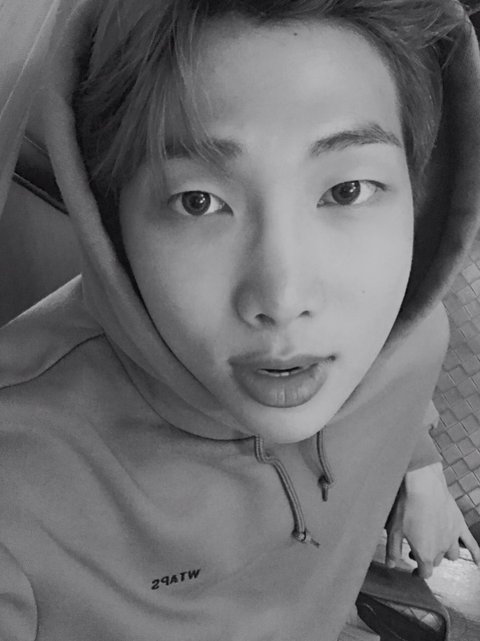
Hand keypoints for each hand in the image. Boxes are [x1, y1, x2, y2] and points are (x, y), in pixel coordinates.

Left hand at [385, 462, 479, 577]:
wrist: (423, 486)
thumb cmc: (406, 507)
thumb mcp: (394, 531)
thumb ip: (393, 551)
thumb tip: (391, 566)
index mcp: (425, 554)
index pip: (425, 572)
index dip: (418, 574)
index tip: (413, 572)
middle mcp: (442, 549)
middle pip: (436, 561)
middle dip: (427, 559)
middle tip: (414, 550)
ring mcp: (453, 537)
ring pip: (452, 554)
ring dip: (443, 554)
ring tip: (434, 546)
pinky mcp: (459, 524)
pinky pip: (472, 544)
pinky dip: (477, 555)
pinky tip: (478, 563)